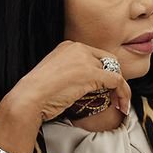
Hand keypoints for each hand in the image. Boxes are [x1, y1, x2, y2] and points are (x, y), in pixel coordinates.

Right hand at [0, 41, 130, 152]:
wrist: (28, 98)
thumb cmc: (38, 94)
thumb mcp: (57, 75)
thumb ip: (74, 73)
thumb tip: (91, 84)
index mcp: (69, 46)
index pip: (97, 56)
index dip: (106, 73)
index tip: (108, 90)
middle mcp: (78, 48)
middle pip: (109, 62)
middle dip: (116, 79)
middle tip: (116, 98)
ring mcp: (85, 59)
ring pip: (115, 72)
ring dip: (121, 90)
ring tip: (120, 105)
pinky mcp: (92, 73)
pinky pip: (117, 81)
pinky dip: (123, 94)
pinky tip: (121, 106)